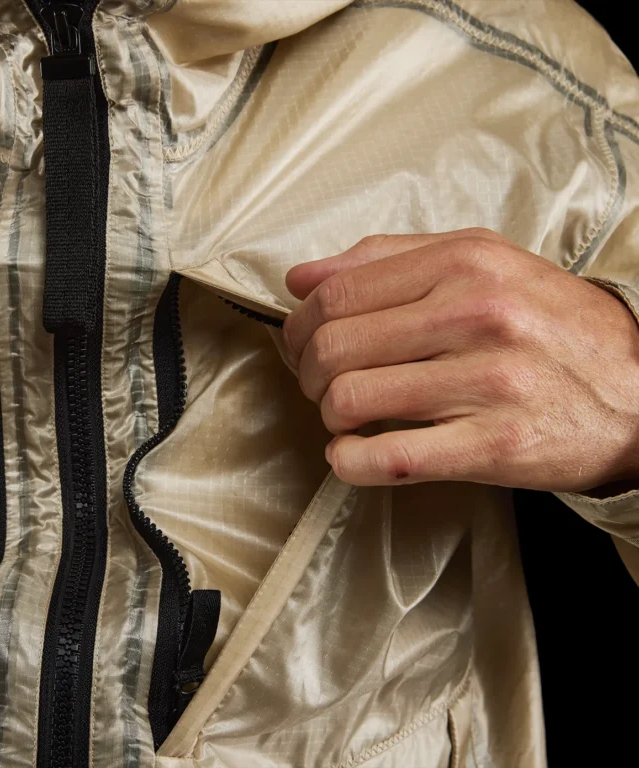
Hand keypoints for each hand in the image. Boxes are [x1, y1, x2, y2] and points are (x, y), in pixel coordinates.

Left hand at [282, 229, 638, 491]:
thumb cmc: (548, 324)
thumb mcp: (480, 262)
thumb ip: (386, 259)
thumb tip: (301, 277)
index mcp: (463, 263)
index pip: (335, 294)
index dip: (298, 326)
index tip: (301, 344)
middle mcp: (475, 314)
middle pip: (332, 348)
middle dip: (308, 374)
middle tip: (321, 385)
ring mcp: (486, 381)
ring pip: (350, 400)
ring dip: (331, 417)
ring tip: (348, 417)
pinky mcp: (495, 445)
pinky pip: (388, 458)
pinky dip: (351, 461)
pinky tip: (355, 453)